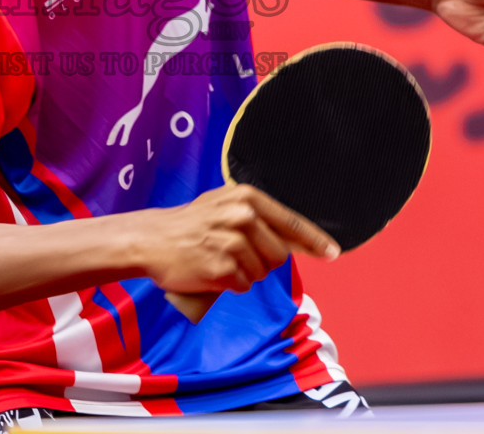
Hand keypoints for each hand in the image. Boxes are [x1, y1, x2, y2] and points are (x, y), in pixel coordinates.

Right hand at [135, 184, 338, 295]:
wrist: (150, 239)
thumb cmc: (190, 224)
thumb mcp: (224, 205)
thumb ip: (258, 216)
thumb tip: (296, 238)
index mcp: (246, 198)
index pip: (291, 222)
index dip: (315, 240)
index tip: (332, 252)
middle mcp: (243, 217)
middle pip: (279, 254)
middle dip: (264, 261)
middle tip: (237, 256)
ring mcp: (232, 242)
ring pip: (261, 272)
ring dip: (245, 274)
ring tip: (220, 261)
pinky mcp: (221, 268)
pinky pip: (242, 285)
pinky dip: (230, 285)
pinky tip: (213, 272)